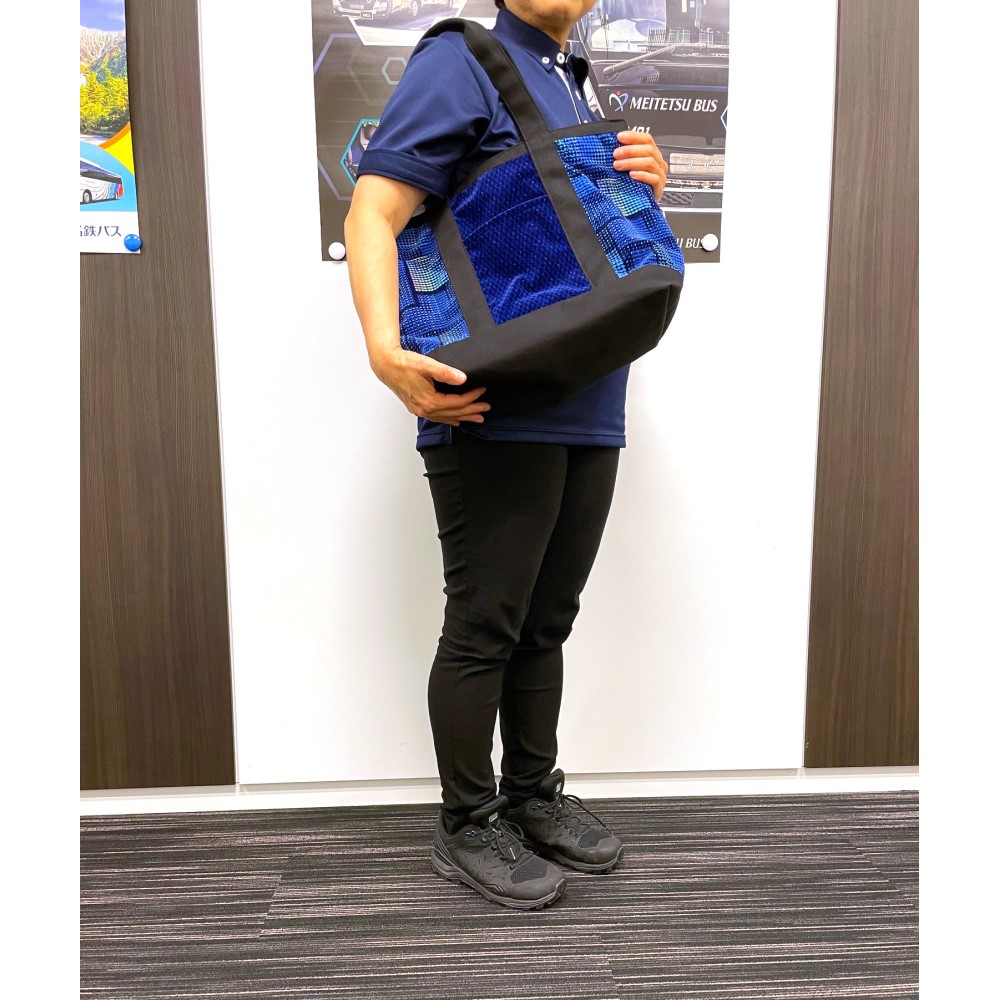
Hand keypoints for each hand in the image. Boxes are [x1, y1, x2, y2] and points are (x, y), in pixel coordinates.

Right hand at [370, 346, 489, 426]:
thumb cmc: (404, 364)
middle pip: (454, 413)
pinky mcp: (417, 408)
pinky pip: (437, 417)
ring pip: (446, 417)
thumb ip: (445, 372)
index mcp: (430, 401)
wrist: (386, 366)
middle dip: (471, 411)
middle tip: (486, 408)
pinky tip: (456, 420)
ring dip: (463, 417)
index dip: (472, 397)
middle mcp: (425, 410)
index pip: (457, 402)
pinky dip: (449, 419)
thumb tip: (463, 378)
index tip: (482, 391)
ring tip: (477, 418)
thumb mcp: (426, 365)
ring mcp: (421, 411)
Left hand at [613, 131, 666, 201]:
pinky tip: (632, 175)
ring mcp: (660, 176)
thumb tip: (613, 147)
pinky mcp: (659, 188)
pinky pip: (653, 179)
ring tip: (618, 165)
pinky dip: (642, 175)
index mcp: (653, 155)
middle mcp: (658, 163)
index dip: (633, 136)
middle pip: (649, 150)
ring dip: (632, 162)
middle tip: (616, 154)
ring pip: (650, 163)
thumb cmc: (633, 185)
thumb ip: (626, 157)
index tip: (619, 137)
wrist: (639, 206)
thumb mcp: (629, 168)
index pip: (647, 140)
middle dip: (630, 150)